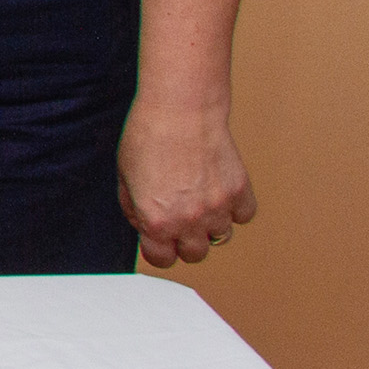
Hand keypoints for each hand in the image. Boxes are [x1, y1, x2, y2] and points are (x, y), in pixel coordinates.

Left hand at [118, 97, 255, 265]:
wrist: (180, 109)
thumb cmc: (148, 136)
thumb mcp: (124, 177)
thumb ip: (134, 209)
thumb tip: (144, 225)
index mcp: (157, 222)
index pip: (162, 259)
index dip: (158, 249)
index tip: (159, 240)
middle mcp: (189, 221)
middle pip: (194, 255)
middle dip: (185, 240)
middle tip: (180, 218)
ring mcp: (218, 208)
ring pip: (221, 236)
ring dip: (211, 223)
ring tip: (199, 197)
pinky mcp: (240, 192)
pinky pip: (243, 215)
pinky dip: (235, 207)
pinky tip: (220, 189)